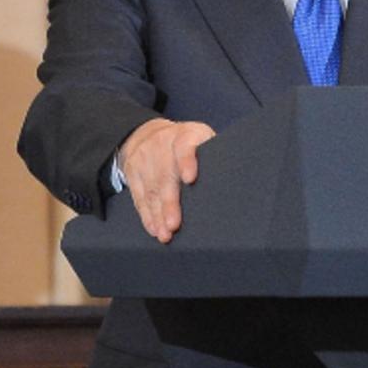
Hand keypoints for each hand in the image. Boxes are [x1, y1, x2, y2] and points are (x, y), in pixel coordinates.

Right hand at [118, 118, 215, 243]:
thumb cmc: (184, 142)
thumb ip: (212, 155)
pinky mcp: (132, 173)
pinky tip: (154, 228)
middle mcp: (161, 146)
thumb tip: (235, 179)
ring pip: (151, 190)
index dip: (187, 162)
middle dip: (169, 202)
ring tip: (165, 233)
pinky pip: (139, 197)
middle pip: (165, 176)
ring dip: (158, 215)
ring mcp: (144, 159)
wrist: (146, 134)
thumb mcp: (200, 137)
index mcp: (184, 136)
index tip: (190, 179)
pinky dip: (147, 215)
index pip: (185, 146)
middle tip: (174, 224)